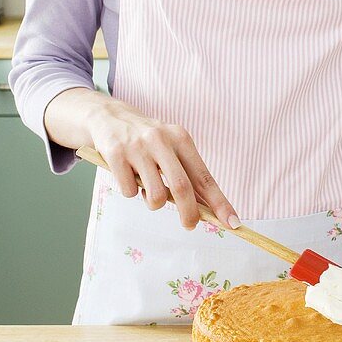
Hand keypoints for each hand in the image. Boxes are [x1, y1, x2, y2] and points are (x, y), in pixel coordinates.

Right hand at [88, 98, 240, 231]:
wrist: (108, 116)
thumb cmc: (146, 141)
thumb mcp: (170, 148)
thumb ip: (186, 174)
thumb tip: (206, 210)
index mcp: (180, 138)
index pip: (204, 177)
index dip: (219, 202)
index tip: (232, 222)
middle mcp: (161, 139)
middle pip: (182, 188)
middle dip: (189, 213)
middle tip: (189, 225)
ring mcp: (137, 146)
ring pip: (155, 195)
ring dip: (152, 202)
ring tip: (146, 188)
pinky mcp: (116, 154)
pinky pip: (129, 192)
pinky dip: (130, 192)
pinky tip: (126, 175)